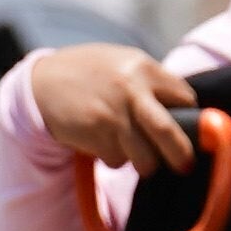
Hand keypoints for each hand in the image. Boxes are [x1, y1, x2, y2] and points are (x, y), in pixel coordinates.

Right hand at [18, 42, 202, 174]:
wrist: (41, 83)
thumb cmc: (91, 74)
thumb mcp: (123, 64)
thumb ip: (152, 82)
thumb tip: (189, 112)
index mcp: (144, 67)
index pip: (184, 99)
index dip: (188, 116)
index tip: (189, 128)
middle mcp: (131, 90)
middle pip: (169, 132)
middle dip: (181, 155)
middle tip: (186, 166)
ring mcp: (112, 114)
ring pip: (144, 157)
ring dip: (144, 163)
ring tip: (135, 155)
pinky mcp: (94, 134)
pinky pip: (116, 159)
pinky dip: (113, 158)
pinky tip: (101, 141)